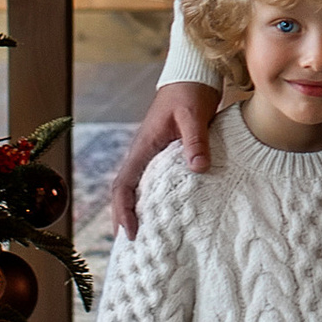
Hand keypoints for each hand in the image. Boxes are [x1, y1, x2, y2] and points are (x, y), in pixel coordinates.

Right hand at [109, 83, 217, 235]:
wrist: (191, 74)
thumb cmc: (190, 91)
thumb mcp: (193, 114)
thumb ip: (195, 140)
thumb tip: (198, 168)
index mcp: (143, 147)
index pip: (123, 185)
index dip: (123, 210)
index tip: (131, 233)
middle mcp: (143, 154)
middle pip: (125, 192)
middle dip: (124, 219)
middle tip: (133, 247)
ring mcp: (152, 155)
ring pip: (137, 189)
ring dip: (137, 211)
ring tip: (145, 238)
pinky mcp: (165, 155)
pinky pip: (154, 182)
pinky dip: (154, 200)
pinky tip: (167, 214)